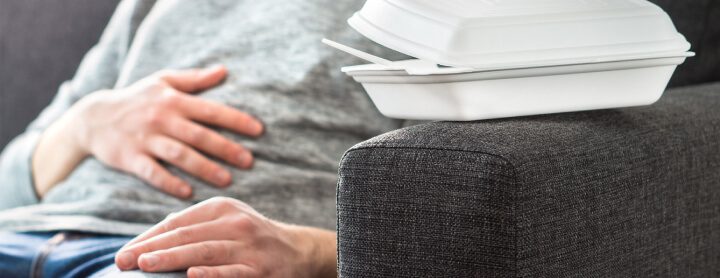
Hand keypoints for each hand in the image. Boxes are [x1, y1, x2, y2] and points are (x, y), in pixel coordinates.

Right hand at [32, 65, 263, 197]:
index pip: (211, 110)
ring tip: (227, 180)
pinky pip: (153, 173)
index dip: (235, 120)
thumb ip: (195, 79)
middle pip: (199, 135)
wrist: (92, 117)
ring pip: (179, 155)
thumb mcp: (162, 82)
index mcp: (173, 100)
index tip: (258, 131)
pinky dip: (169, 183)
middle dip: (226, 148)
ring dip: (204, 168)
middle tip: (249, 161)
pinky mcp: (131, 158)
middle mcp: (161, 119)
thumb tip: (224, 70)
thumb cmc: (136, 98)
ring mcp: (146, 139)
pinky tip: (188, 193)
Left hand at [115, 197, 337, 277]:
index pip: (177, 223)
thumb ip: (194, 227)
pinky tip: (192, 276)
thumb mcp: (226, 222)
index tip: (124, 253)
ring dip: (173, 258)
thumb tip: (153, 236)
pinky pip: (233, 272)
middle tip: (123, 261)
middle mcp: (235, 223)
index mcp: (221, 208)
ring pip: (205, 252)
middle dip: (151, 248)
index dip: (148, 238)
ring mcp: (249, 247)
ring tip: (146, 264)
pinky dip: (213, 274)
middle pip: (186, 235)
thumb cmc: (251, 239)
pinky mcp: (261, 269)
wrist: (299, 251)